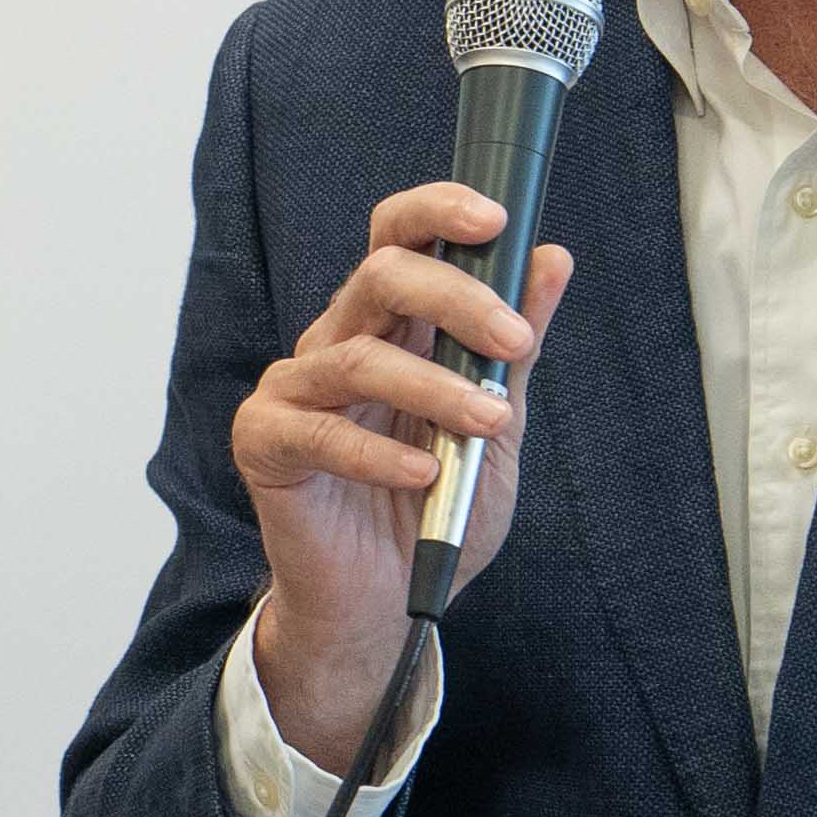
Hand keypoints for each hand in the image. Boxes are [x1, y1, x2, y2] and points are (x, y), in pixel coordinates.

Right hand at [232, 185, 572, 768]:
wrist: (390, 604)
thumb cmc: (436, 511)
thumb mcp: (499, 425)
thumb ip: (516, 348)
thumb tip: (551, 259)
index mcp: (390, 326)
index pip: (397, 237)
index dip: (437, 212)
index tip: (498, 218)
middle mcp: (337, 342)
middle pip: (383, 275)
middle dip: (459, 298)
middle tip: (515, 346)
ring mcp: (295, 389)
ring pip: (359, 354)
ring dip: (437, 388)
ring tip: (488, 426)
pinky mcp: (265, 443)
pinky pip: (317, 431)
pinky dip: (378, 453)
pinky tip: (423, 476)